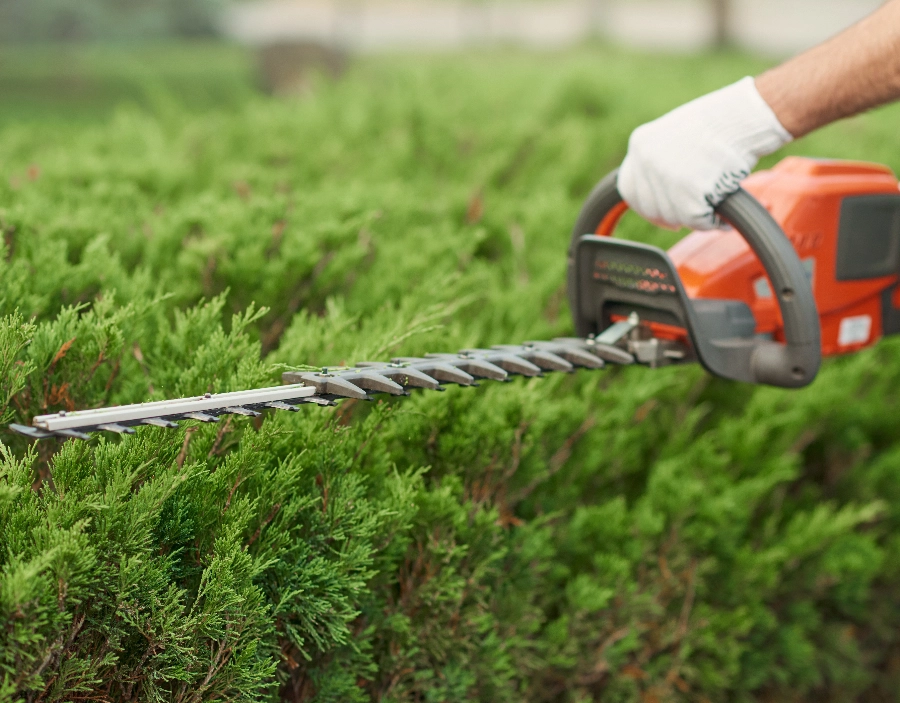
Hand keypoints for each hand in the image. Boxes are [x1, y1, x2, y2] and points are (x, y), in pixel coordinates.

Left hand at [617, 77, 791, 230]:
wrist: (746, 116)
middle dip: (672, 215)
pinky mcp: (689, 196)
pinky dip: (713, 221)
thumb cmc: (721, 122)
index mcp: (641, 144)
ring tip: (716, 199)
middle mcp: (647, 162)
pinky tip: (723, 212)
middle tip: (696, 210)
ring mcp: (666, 179)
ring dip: (696, 216)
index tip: (661, 215)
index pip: (629, 190)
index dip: (645, 207)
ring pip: (674, 216)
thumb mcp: (674, 133)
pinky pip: (697, 221)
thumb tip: (656, 191)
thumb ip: (658, 160)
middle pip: (650, 208)